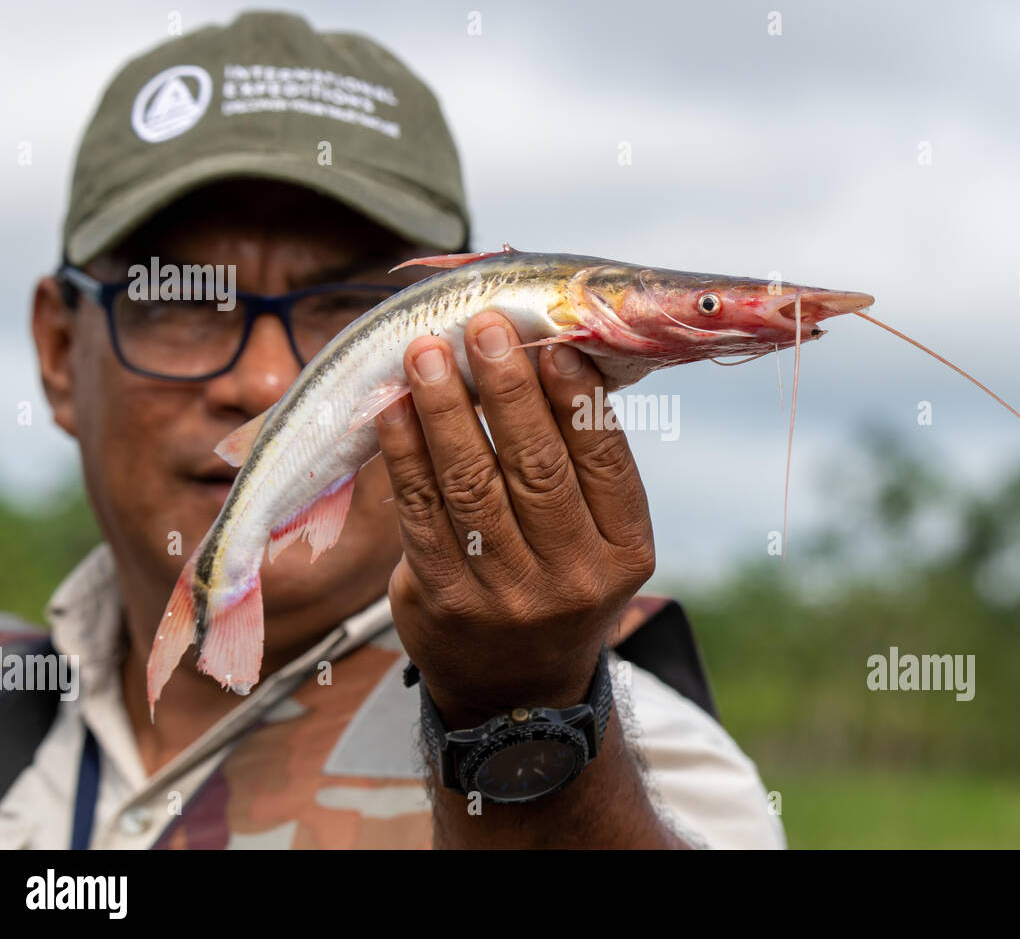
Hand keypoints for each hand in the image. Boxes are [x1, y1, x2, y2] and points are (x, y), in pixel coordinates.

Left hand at [374, 311, 655, 726]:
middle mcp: (575, 578)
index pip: (605, 461)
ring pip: (472, 485)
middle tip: (481, 329)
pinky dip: (404, 455)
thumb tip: (542, 356)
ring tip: (425, 355)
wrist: (516, 690)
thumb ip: (577, 464)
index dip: (577, 399)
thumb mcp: (597, 539)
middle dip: (505, 389)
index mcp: (625, 551)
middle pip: (537, 468)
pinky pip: (421, 515)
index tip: (553, 343)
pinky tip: (394, 412)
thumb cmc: (558, 584)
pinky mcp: (446, 602)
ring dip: (444, 412)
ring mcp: (509, 596)